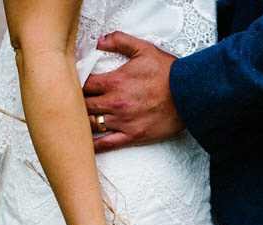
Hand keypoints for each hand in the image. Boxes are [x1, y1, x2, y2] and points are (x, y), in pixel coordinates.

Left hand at [83, 32, 183, 152]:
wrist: (189, 95)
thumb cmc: (168, 73)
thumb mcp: (144, 49)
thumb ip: (120, 41)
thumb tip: (100, 41)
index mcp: (114, 81)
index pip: (83, 84)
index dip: (76, 84)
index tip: (74, 85)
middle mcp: (114, 102)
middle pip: (83, 105)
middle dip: (76, 103)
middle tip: (74, 104)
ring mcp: (122, 121)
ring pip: (90, 124)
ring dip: (82, 122)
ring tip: (77, 121)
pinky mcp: (131, 136)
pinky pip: (106, 144)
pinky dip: (93, 145)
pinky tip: (85, 145)